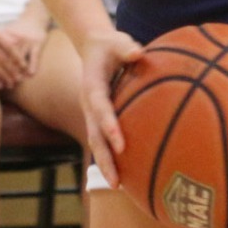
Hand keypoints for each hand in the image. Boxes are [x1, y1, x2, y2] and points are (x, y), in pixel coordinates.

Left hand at [0, 18, 49, 82]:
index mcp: (4, 36)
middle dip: (5, 73)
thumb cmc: (16, 31)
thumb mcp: (4, 34)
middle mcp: (14, 38)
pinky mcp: (37, 42)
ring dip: (18, 71)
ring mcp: (26, 40)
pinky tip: (30, 74)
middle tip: (4, 84)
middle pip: (7, 58)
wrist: (33, 19)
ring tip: (15, 82)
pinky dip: (32, 64)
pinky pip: (34, 55)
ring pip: (20, 58)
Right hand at [76, 29, 143, 186]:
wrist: (93, 47)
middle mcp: (89, 104)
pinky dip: (110, 158)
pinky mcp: (97, 119)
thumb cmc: (110, 45)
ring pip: (96, 143)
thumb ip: (127, 47)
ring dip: (105, 165)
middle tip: (115, 180)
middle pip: (94, 136)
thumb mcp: (118, 41)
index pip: (100, 108)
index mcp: (91, 86)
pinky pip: (103, 141)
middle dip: (104, 159)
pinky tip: (124, 175)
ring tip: (118, 187)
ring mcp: (91, 114)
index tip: (120, 143)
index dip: (108, 125)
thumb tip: (138, 53)